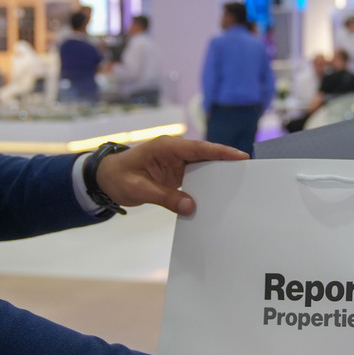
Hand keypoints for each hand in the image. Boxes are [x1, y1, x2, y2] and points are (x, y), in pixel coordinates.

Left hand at [95, 136, 245, 216]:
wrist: (104, 179)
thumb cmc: (118, 178)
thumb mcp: (139, 189)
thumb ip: (165, 197)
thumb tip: (191, 208)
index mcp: (166, 147)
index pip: (199, 148)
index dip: (221, 152)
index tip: (241, 157)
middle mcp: (174, 151)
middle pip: (206, 155)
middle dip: (226, 163)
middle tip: (249, 173)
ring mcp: (176, 162)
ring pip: (203, 166)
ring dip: (218, 175)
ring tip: (238, 186)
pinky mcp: (176, 173)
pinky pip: (196, 177)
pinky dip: (206, 185)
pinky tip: (217, 196)